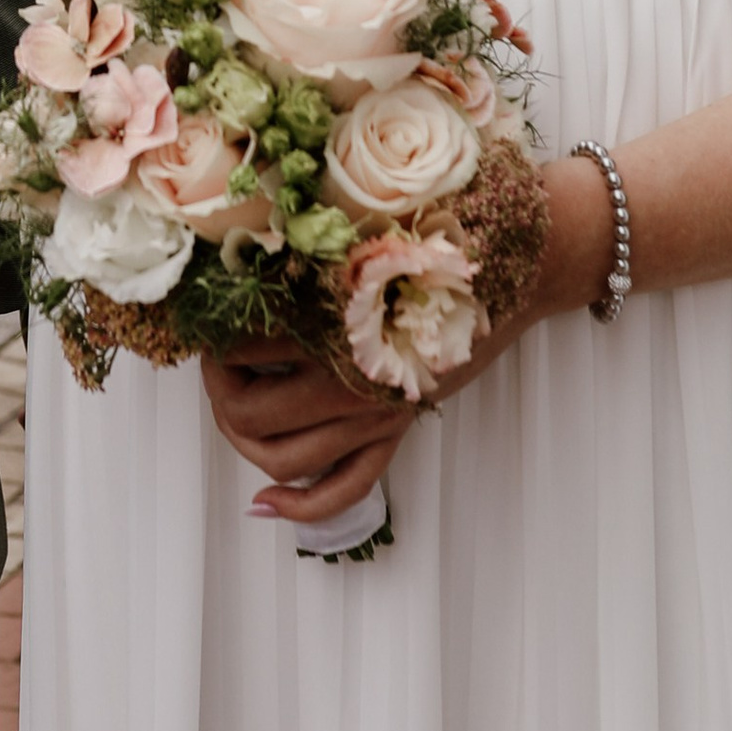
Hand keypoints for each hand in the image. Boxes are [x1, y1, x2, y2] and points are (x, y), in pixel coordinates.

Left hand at [205, 156, 617, 521]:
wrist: (525, 264)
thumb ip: (314, 239)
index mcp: (341, 325)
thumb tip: (245, 245)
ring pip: (284, 459)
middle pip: (251, 414)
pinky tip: (267, 502)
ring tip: (232, 408)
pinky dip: (301, 506)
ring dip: (243, 442)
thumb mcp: (372, 224)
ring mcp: (378, 414)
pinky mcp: (398, 429)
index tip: (205, 318)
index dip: (210, 338)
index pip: (245, 348)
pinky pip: (346, 489)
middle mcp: (354, 381)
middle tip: (214, 362)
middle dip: (217, 392)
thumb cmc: (451, 231)